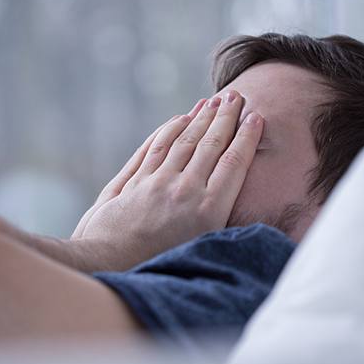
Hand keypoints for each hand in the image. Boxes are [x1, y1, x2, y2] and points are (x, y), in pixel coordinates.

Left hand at [72, 90, 263, 270]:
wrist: (108, 265)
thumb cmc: (157, 266)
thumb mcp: (199, 251)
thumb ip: (216, 220)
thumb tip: (233, 199)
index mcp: (208, 211)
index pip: (233, 163)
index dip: (246, 138)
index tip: (255, 118)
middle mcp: (185, 190)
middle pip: (210, 145)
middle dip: (225, 118)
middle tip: (235, 97)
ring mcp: (158, 182)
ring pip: (184, 141)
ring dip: (200, 118)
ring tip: (212, 101)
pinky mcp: (136, 181)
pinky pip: (156, 147)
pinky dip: (169, 129)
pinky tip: (179, 118)